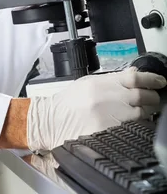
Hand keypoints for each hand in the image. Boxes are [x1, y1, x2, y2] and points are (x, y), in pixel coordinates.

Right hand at [27, 68, 165, 151]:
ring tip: (149, 108)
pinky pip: (132, 127)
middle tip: (156, 95)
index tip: (160, 81)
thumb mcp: (87, 83)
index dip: (151, 79)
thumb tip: (133, 74)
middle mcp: (107, 98)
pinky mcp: (110, 132)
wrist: (52, 121)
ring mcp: (109, 116)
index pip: (133, 77)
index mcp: (101, 83)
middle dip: (153, 95)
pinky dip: (139, 123)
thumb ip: (111, 79)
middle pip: (142, 95)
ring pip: (141, 112)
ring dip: (149, 110)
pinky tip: (138, 121)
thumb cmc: (68, 103)